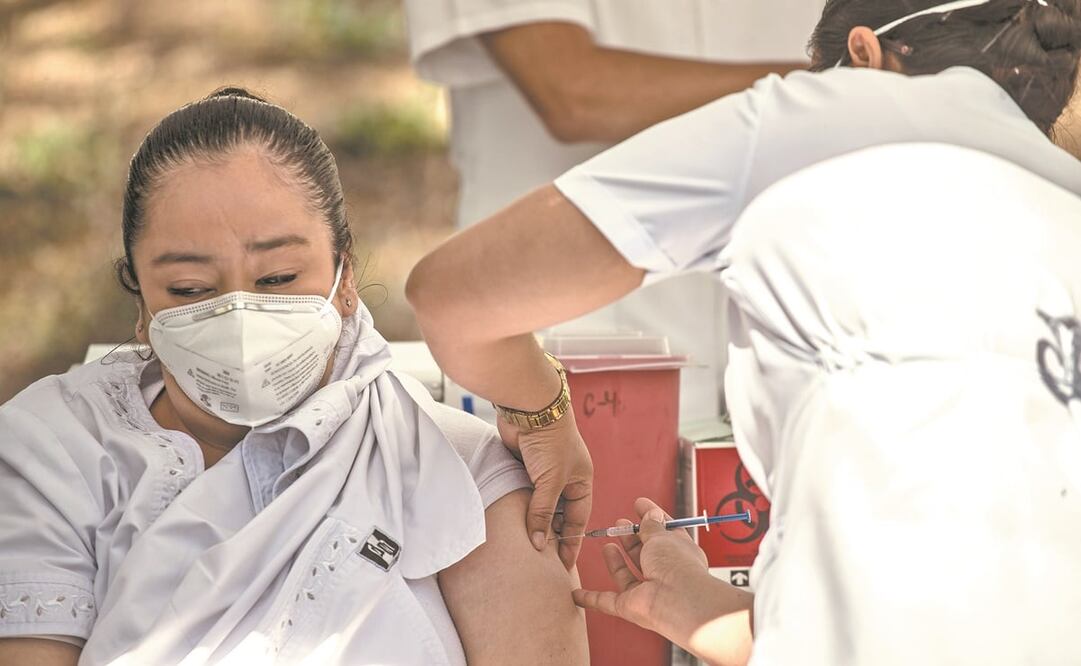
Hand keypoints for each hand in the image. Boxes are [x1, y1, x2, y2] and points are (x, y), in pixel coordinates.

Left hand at [498, 410, 592, 569]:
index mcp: (581, 481)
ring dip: (533, 521)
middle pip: (558, 514)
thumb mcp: (550, 482)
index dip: (570, 542)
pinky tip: (513, 522)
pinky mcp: (525, 467)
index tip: (563, 566)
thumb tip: (538, 544)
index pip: (577, 520)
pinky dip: (520, 507)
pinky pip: (524, 494)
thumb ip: (542, 513)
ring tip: (525, 547)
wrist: (530, 408)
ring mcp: (544, 472)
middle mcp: (565, 478)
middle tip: (542, 562)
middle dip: (551, 535)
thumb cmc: (550, 441)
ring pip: (539, 505)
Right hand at [572, 498, 752, 663]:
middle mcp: (664, 574)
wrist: (678, 600)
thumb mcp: (662, 535)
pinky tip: (579, 594)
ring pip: (627, 575)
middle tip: (620, 523)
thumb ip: (652, 524)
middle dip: (631, 538)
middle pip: (644, 554)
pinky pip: (607, 602)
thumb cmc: (677, 566)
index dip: (651, 516)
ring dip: (616, 561)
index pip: (664, 531)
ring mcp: (647, 591)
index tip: (639, 504)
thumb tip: (650, 513)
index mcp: (678, 553)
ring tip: (608, 544)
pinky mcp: (630, 606)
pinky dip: (592, 599)